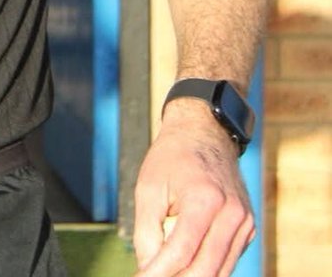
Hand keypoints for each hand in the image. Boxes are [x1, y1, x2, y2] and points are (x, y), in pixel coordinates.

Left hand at [133, 102, 255, 276]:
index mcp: (205, 199)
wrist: (204, 133)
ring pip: (219, 271)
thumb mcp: (149, 188)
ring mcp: (245, 223)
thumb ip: (147, 231)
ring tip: (166, 273)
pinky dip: (207, 269)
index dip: (159, 273)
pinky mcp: (248, 229)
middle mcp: (232, 214)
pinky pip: (227, 260)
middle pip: (205, 269)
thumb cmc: (172, 158)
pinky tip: (184, 267)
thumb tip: (148, 269)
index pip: (182, 251)